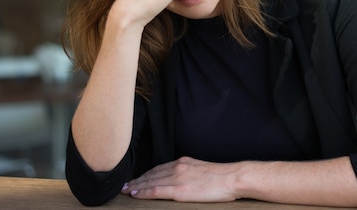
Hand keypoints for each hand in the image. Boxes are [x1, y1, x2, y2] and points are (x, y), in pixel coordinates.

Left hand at [120, 156, 239, 201]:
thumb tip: (182, 178)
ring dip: (135, 186)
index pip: (158, 168)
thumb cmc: (222, 177)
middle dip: (136, 180)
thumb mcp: (202, 168)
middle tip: (123, 186)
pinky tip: (135, 194)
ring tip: (125, 191)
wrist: (232, 178)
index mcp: (183, 162)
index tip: (135, 179)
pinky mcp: (180, 190)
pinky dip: (143, 192)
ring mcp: (178, 178)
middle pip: (151, 174)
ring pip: (150, 181)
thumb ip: (189, 171)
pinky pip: (156, 190)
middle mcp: (177, 167)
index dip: (144, 175)